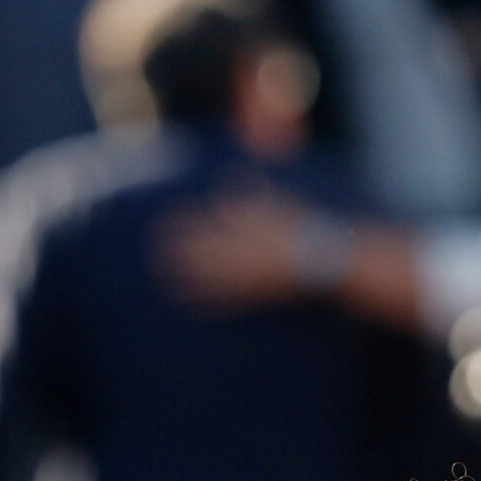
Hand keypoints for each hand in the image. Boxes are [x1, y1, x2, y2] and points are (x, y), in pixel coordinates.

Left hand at [156, 189, 311, 309]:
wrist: (325, 261)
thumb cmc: (303, 229)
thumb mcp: (278, 202)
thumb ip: (251, 190)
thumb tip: (229, 175)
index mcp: (240, 226)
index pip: (202, 223)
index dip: (180, 225)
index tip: (161, 225)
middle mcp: (237, 250)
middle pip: (198, 251)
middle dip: (175, 253)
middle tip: (155, 255)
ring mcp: (244, 274)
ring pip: (206, 277)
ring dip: (183, 279)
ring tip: (164, 281)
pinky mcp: (254, 294)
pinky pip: (224, 301)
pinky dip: (205, 303)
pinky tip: (191, 305)